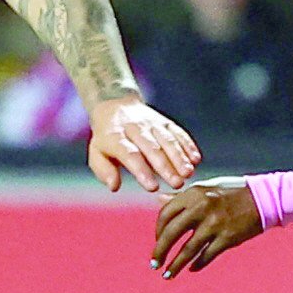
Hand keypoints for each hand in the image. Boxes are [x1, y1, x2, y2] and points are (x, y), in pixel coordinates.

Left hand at [86, 91, 201, 195]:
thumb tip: (114, 186)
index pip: (130, 154)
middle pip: (152, 148)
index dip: (142, 170)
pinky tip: (196, 159)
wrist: (116, 105)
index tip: (152, 187)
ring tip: (188, 173)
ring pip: (168, 139)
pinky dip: (188, 145)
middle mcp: (135, 128)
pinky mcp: (165, 122)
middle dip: (166, 166)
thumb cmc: (107, 137)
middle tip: (176, 184)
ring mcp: (152, 123)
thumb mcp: (96, 152)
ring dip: (180, 157)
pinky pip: (178, 132)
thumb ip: (104, 170)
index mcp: (115, 137)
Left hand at [150, 176, 265, 277]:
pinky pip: (206, 256)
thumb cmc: (232, 192)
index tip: (157, 240)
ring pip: (188, 250)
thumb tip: (159, 200)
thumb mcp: (205, 189)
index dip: (158, 230)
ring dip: (175, 264)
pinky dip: (197, 264)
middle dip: (160, 251)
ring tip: (167, 275)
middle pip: (172, 234)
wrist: (263, 198)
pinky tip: (191, 269)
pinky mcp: (227, 238)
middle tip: (154, 263)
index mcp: (193, 194)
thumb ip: (182, 197)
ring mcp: (214, 224)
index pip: (166, 214)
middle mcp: (201, 208)